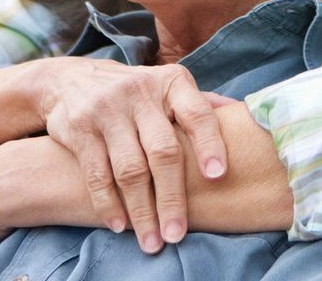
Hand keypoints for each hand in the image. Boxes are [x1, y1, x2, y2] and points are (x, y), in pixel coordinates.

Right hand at [33, 57, 230, 250]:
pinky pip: (97, 174)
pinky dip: (109, 204)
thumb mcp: (169, 85)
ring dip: (142, 211)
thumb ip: (202, 104)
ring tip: (152, 241)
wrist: (72, 79)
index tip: (218, 177)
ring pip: (130, 169)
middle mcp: (141, 93)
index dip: (210, 145)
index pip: (197, 114)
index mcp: (172, 82)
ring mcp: (109, 111)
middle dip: (172, 197)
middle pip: (163, 151)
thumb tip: (249, 117)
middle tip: (178, 234)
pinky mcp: (80, 129)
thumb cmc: (137, 92)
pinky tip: (120, 225)